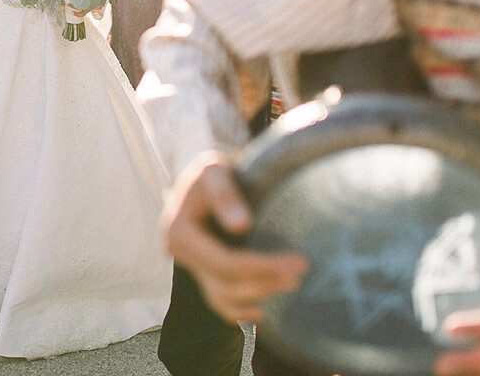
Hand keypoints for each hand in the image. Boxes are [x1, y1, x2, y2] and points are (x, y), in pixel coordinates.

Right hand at [162, 152, 307, 321]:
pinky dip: (238, 310)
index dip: (260, 267)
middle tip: (301, 270)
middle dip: (264, 281)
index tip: (295, 261)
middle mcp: (179, 253)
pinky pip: (217, 299)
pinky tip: (262, 311)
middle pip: (225, 282)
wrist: (202, 176)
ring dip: (257, 296)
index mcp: (179, 232)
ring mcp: (189, 264)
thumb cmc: (211, 171)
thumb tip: (241, 225)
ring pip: (222, 296)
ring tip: (291, 283)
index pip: (223, 262)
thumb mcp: (214, 170)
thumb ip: (225, 193)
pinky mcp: (201, 269)